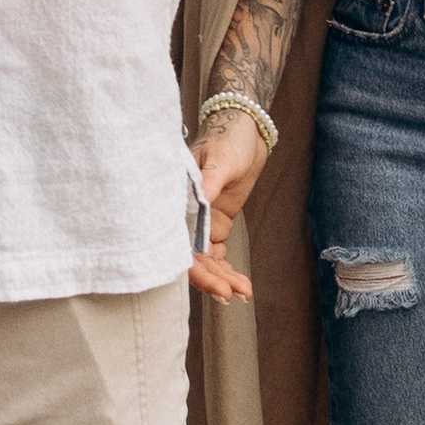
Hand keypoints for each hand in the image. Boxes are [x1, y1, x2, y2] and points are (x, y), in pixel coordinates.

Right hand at [186, 111, 268, 306]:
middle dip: (212, 278)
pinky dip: (227, 269)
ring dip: (223, 277)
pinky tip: (240, 283)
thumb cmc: (229, 138)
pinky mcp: (215, 222)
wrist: (246, 129)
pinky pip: (217, 253)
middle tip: (234, 294)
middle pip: (193, 256)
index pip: (181, 241)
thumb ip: (209, 183)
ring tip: (244, 291)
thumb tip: (200, 208)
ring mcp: (201, 220)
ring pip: (206, 259)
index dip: (196, 269)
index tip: (218, 287)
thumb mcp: (220, 160)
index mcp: (177, 197)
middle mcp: (185, 212)